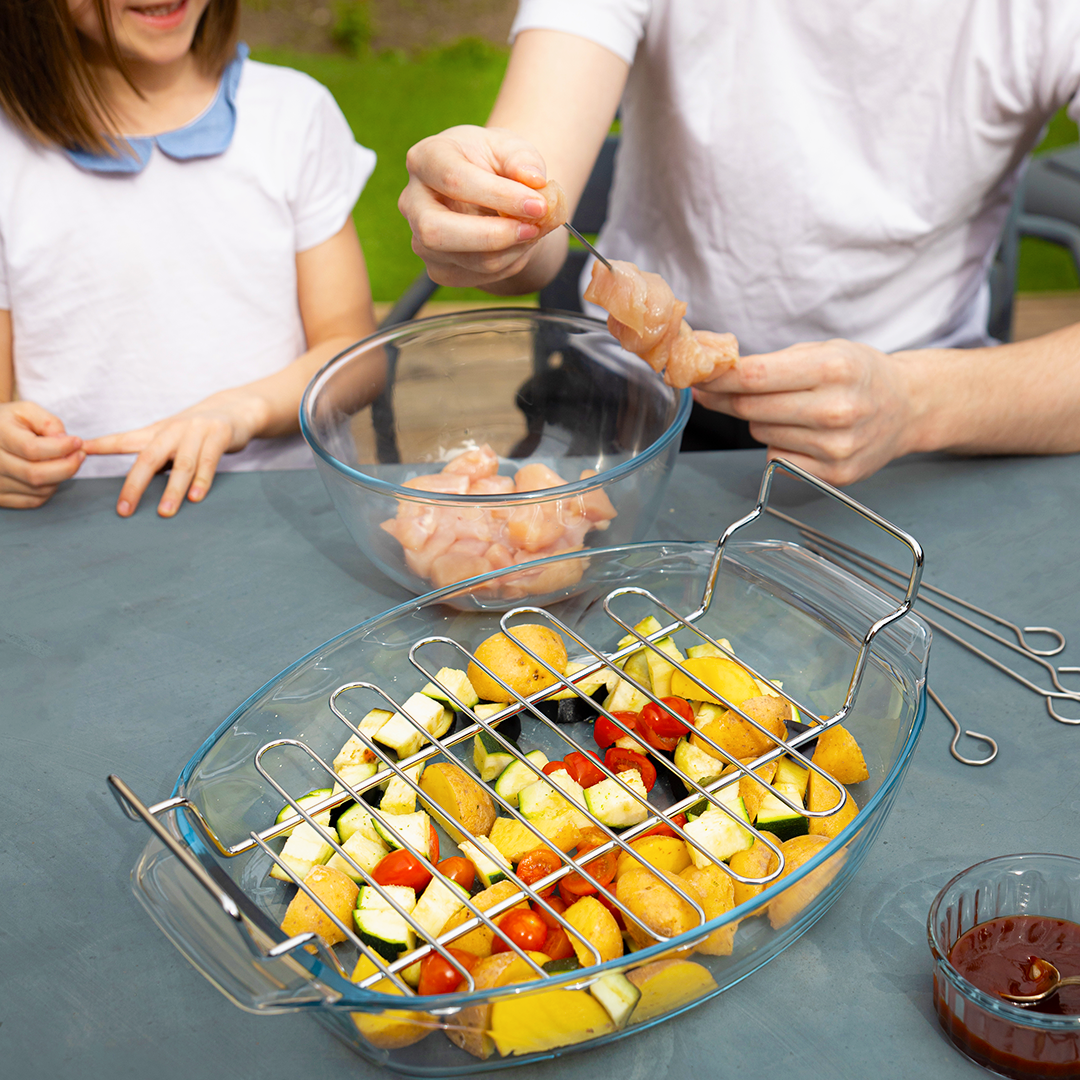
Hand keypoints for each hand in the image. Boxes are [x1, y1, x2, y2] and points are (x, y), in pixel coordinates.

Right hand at [0, 401, 84, 507]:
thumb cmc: (9, 423)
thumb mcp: (27, 411)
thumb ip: (49, 423)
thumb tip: (67, 442)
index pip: (31, 449)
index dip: (61, 448)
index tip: (77, 442)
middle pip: (36, 474)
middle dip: (67, 466)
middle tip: (80, 454)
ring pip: (39, 489)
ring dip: (59, 477)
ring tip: (60, 461)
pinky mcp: (1, 497)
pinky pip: (35, 500)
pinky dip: (50, 488)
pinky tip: (49, 473)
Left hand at [82, 388, 266, 517]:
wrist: (237, 410)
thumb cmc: (199, 431)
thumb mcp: (173, 439)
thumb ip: (156, 456)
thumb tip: (137, 483)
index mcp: (157, 431)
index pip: (124, 439)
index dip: (102, 445)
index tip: (81, 452)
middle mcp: (173, 430)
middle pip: (148, 458)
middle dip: (135, 485)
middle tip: (125, 510)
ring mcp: (197, 432)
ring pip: (182, 465)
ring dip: (173, 490)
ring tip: (165, 512)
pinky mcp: (219, 435)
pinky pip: (209, 462)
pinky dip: (202, 481)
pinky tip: (196, 498)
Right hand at [399, 125, 553, 287]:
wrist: (487, 191)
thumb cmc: (494, 162)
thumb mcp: (511, 148)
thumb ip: (523, 159)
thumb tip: (535, 180)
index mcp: (425, 159)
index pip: (454, 180)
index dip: (499, 195)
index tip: (538, 204)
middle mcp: (413, 202)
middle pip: (437, 231)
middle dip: (493, 236)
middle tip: (534, 228)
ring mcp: (421, 240)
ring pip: (466, 260)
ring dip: (511, 251)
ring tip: (535, 231)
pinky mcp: (438, 268)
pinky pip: (477, 276)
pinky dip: (509, 263)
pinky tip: (519, 244)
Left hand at [692, 338, 918, 485]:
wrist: (909, 407)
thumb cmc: (861, 375)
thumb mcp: (825, 351)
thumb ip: (772, 362)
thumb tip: (715, 374)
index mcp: (834, 369)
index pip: (755, 376)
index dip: (718, 378)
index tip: (697, 376)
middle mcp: (836, 410)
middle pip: (751, 408)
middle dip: (727, 398)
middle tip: (716, 390)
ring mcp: (836, 447)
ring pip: (761, 434)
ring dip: (761, 421)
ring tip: (790, 409)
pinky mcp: (834, 474)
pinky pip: (777, 460)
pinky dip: (779, 446)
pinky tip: (803, 434)